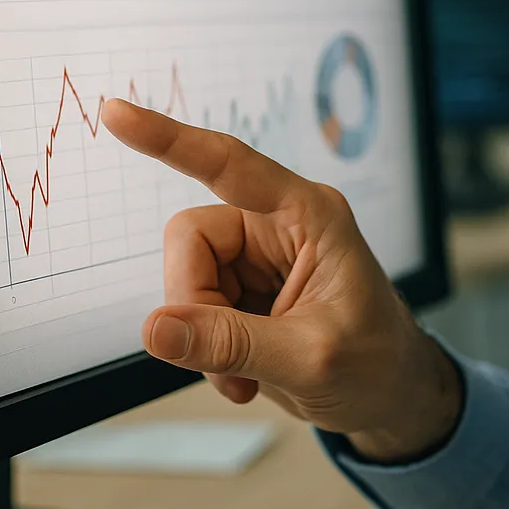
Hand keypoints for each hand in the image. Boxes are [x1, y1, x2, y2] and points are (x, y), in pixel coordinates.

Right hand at [101, 99, 461, 462]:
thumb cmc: (376, 362)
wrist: (391, 396)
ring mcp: (259, 255)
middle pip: (190, 239)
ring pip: (185, 278)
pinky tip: (244, 374)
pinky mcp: (244, 287)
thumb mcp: (310, 358)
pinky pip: (193, 308)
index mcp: (308, 213)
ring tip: (247, 373)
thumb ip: (230, 343)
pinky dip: (207, 349)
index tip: (116, 112)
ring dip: (204, 336)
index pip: (230, 165)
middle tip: (232, 359)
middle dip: (196, 304)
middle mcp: (279, 223)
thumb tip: (153, 328)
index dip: (169, 139)